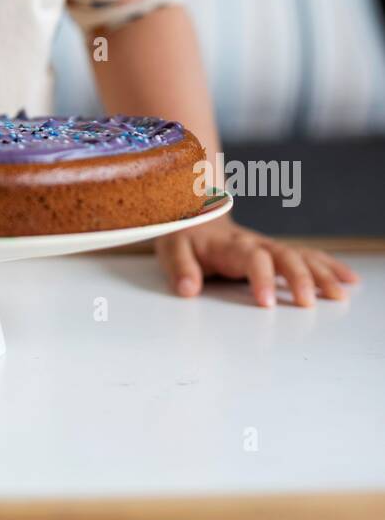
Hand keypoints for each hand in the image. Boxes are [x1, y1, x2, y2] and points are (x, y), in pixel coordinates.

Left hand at [155, 216, 360, 307]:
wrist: (192, 215)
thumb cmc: (184, 238)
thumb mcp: (172, 250)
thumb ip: (181, 268)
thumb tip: (188, 289)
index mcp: (230, 244)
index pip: (251, 258)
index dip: (260, 277)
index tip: (266, 302)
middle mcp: (255, 243)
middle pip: (283, 256)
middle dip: (298, 278)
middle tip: (308, 303)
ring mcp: (269, 247)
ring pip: (301, 256)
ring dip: (321, 274)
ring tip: (339, 295)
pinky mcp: (277, 252)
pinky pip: (307, 257)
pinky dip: (328, 267)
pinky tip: (348, 280)